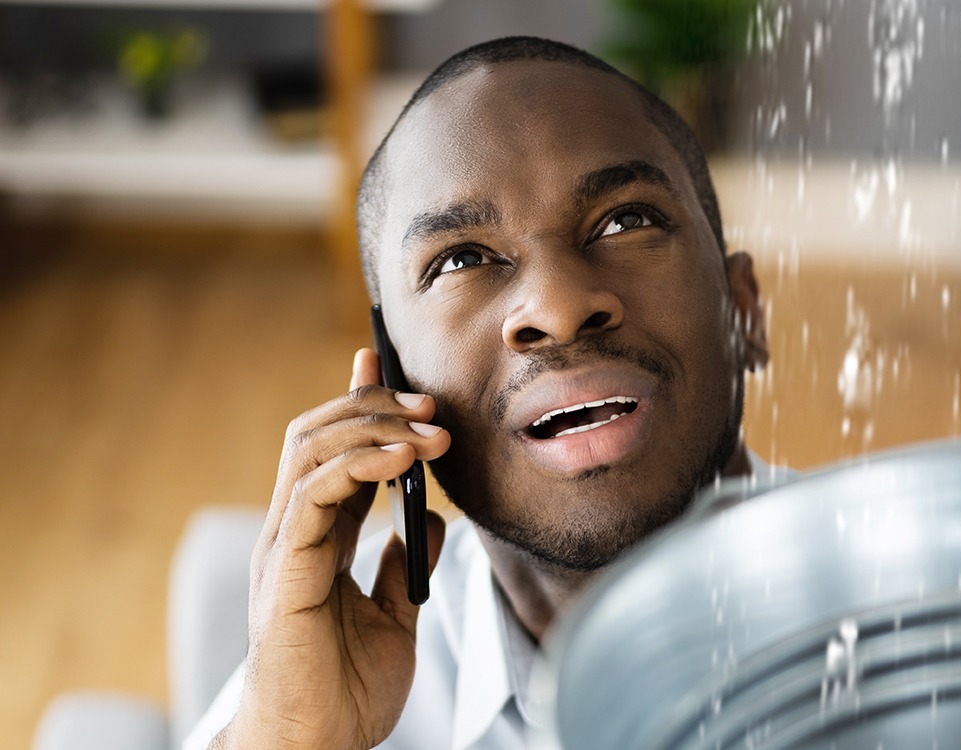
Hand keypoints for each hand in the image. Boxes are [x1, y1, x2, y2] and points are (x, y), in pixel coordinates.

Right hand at [217, 348, 449, 748]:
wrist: (319, 744)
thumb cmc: (345, 690)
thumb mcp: (396, 615)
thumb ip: (407, 564)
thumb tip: (433, 520)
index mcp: (317, 539)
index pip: (332, 449)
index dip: (356, 401)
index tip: (382, 361)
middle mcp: (294, 533)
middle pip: (318, 434)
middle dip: (373, 403)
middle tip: (431, 403)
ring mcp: (285, 547)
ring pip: (311, 449)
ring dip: (374, 426)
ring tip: (428, 428)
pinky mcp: (287, 570)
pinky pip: (315, 494)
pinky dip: (359, 464)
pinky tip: (400, 460)